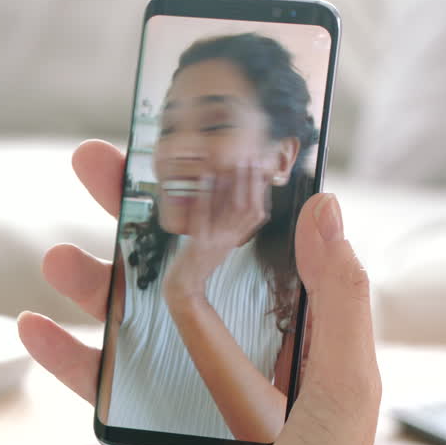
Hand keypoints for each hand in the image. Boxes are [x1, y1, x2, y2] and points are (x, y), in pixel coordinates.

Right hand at [19, 140, 379, 444]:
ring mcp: (189, 388)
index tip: (181, 140)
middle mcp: (239, 350)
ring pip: (130, 315)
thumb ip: (340, 298)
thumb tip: (324, 203)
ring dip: (92, 280)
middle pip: (178, 262)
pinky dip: (63, 355)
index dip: (215, 189)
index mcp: (291, 332)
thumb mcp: (345, 388)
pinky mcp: (149, 430)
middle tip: (97, 162)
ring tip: (57, 253)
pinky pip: (101, 381)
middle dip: (135, 211)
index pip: (248, 240)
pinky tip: (30, 326)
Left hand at [162, 159, 270, 312]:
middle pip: (248, 208)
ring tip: (233, 162)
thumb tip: (235, 194)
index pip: (257, 213)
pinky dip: (206, 196)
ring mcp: (215, 241)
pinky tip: (206, 178)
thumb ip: (230, 223)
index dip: (261, 190)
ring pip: (231, 210)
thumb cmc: (199, 260)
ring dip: (234, 184)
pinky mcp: (198, 243)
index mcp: (236, 237)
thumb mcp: (220, 241)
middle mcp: (230, 239)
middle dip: (252, 182)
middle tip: (251, 158)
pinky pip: (204, 216)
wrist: (184, 285)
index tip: (261, 168)